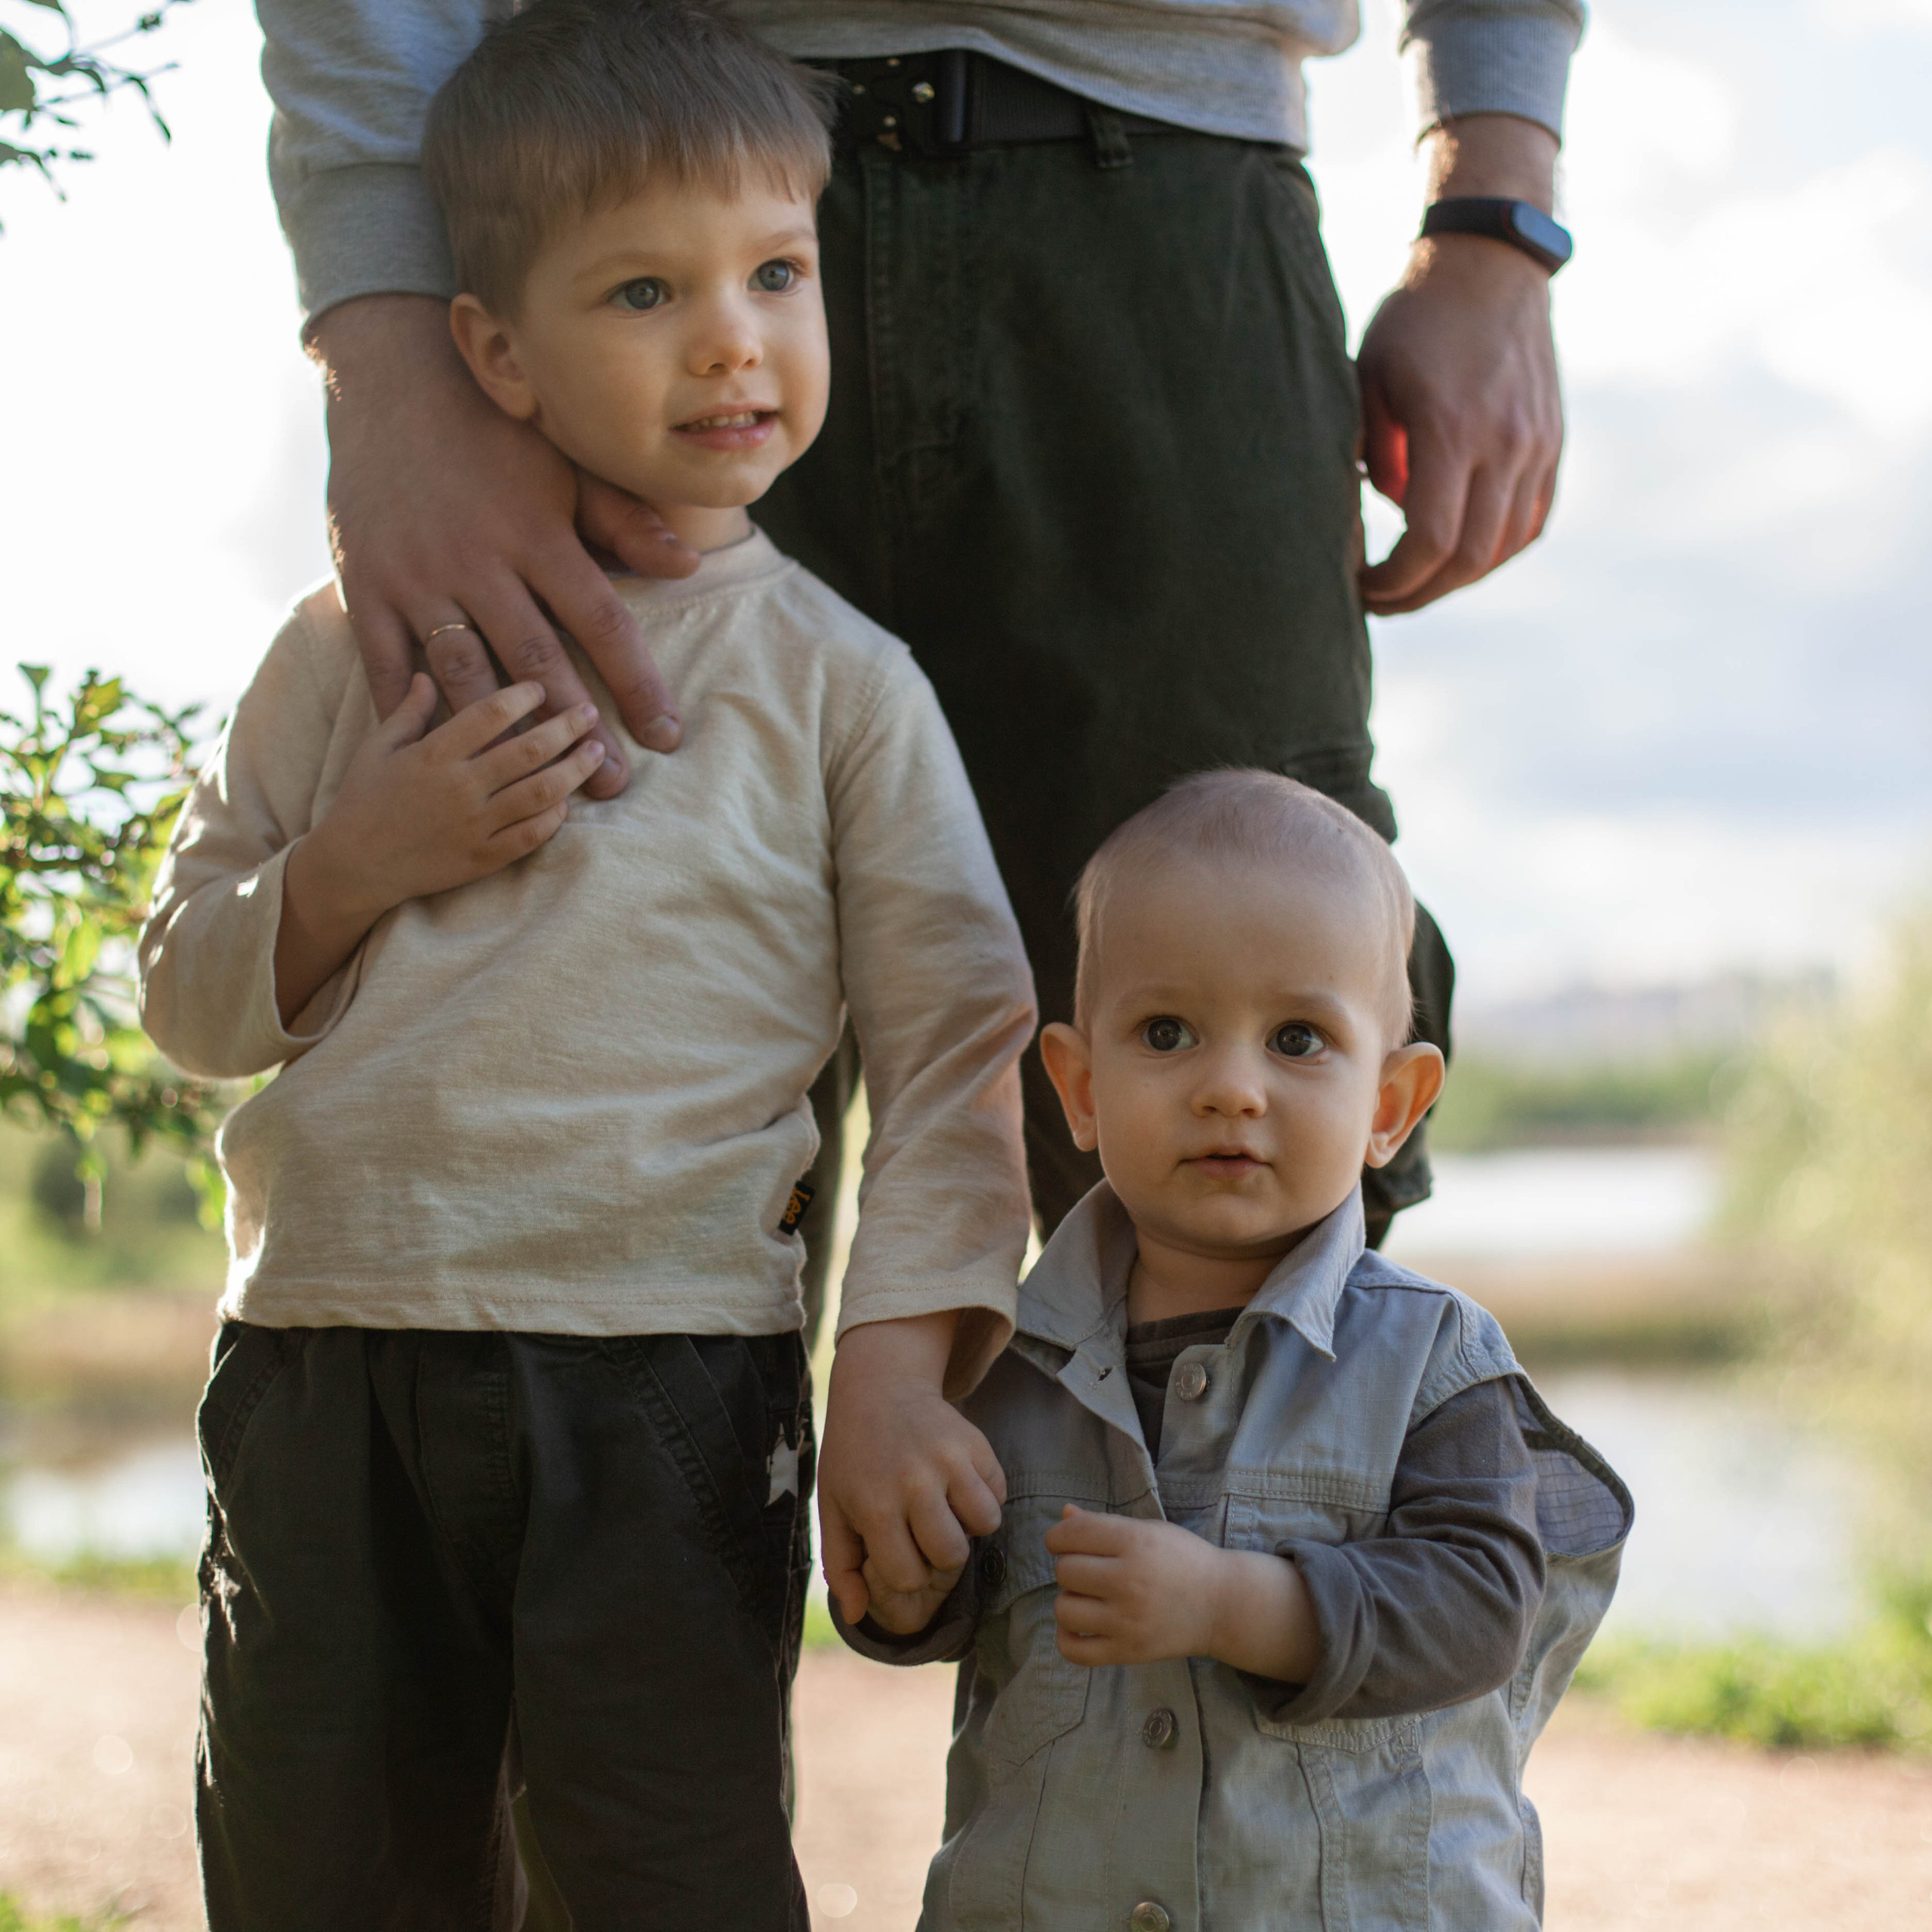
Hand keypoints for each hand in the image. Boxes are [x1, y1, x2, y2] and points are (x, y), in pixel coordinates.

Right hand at [274, 676, 604, 1023]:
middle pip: (528, 750)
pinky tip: (569, 800)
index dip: (522, 695)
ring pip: (541, 792)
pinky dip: (555, 817)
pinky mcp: (483, 859)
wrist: (353, 868)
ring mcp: (475, 825)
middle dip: (566, 727)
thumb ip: (408, 711)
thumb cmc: (363, 801)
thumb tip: (426, 672)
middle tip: (590, 712)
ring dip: (575, 769)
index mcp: (432, 755)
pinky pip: (531, 836)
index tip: (541, 686)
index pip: (490, 713)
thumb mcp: (377, 748)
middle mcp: (459, 788)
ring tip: (596, 752)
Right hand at [310, 295, 700, 794]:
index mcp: (536, 533)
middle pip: (536, 660)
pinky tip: (442, 764)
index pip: (600, 621)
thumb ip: (625, 523)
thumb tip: (689, 565)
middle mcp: (477, 560)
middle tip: (612, 785)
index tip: (665, 735)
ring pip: (466, 674)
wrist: (390, 386)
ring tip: (537, 788)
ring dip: (504, 736)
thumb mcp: (566, 468)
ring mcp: (417, 577)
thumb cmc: (495, 436)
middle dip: (576, 728)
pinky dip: (414, 719)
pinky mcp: (366, 589)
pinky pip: (388, 668)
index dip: (636, 682)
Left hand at [818, 1312, 1006, 1625]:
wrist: (879, 1389)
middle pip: (952, 1556)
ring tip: (945, 1507)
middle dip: (939, 1552)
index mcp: (875, 1505)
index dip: (905, 1571)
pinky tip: (959, 1484)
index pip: (908, 1576)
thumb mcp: (832, 1508)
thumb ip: (841, 1566)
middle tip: (924, 1528)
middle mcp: (914, 1483)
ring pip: (985, 1525)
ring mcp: (949, 1460)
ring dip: (968, 1525)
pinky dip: (985, 1497)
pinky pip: (999, 1494)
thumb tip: (855, 1616)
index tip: (896, 1548)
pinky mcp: (976, 1443)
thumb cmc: (853, 1456)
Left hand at [1046, 1505, 1319, 1680]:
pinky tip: (1081, 1626)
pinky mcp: (1128, 1651)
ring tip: (1089, 1598)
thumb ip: (1103, 1523)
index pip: (1072, 1533)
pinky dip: (1068, 1638)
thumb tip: (1064, 1515)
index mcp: (1135, 1543)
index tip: (1066, 1541)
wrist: (1222, 1605)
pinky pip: (1075, 1650)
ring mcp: (1128, 1620)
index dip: (1059, 1535)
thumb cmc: (1183, 1560)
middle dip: (1070, 1567)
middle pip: (1065, 1571)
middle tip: (1090, 1571)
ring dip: (1070, 1601)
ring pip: (1064, 1610)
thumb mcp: (1149, 1531)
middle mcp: (1129, 1581)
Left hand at [1356, 114, 1563, 615]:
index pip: (1429, 540)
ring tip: (1414, 582)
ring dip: (1456, 578)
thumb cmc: (1414, 319)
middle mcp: (1506, 441)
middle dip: (1418, 592)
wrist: (1492, 261)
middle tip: (1380, 600)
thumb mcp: (1366, 379)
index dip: (1393, 581)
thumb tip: (1370, 520)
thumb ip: (1365, 453)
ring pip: (1504, 547)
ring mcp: (1537, 444)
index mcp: (1452, 427)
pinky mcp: (1552, 443)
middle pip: (1468, 558)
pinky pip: (1530, 522)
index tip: (1360, 586)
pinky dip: (1494, 551)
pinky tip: (1459, 555)